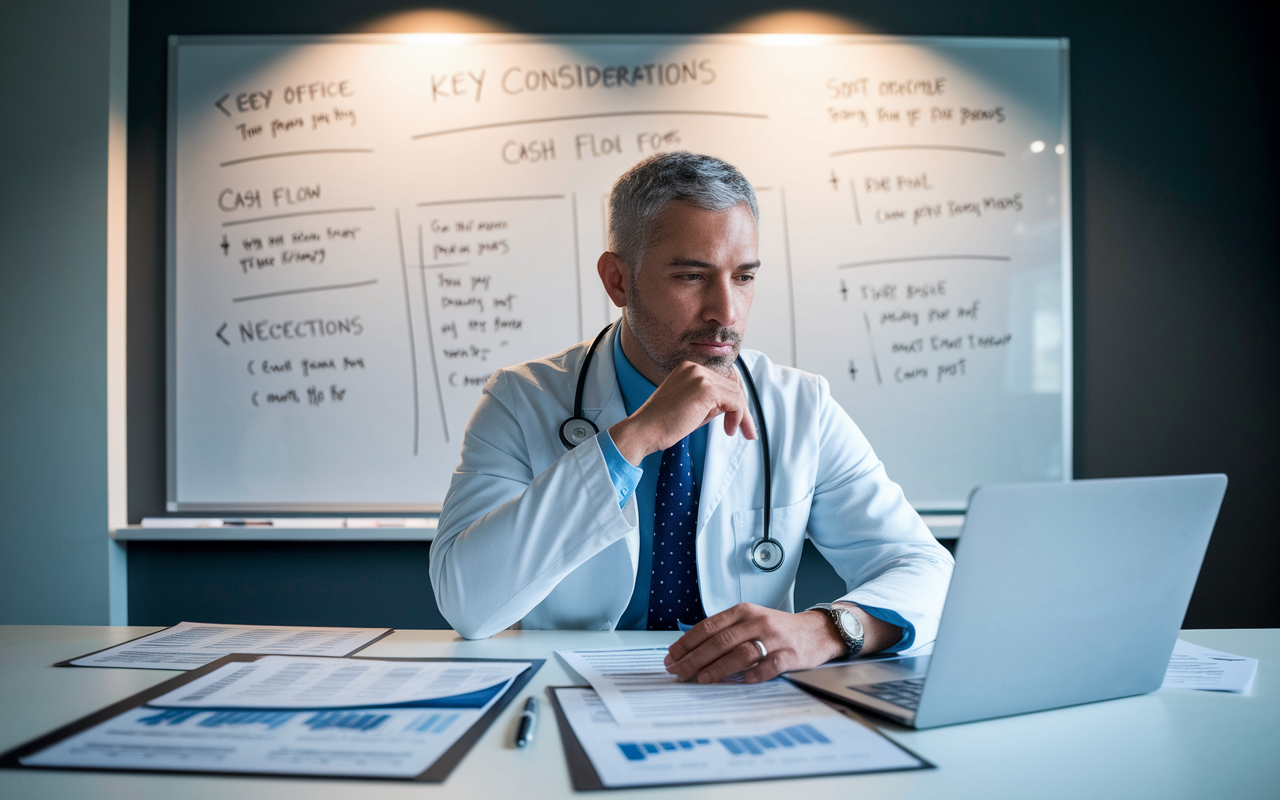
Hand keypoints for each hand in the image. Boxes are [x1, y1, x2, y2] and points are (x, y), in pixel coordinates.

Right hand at [609, 361, 757, 464]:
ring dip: (742, 415)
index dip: (735, 398)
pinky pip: (735, 402)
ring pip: (737, 393)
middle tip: (746, 430)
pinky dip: (738, 417)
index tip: (738, 418)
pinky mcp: (706, 390)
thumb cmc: (663, 423)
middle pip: (733, 384)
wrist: (644, 431)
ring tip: (737, 432)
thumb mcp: (692, 406)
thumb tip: (732, 405)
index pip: (723, 379)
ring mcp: (701, 377)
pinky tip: (730, 430)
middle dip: (742, 408)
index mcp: (689, 368)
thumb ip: (711, 401)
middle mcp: (695, 367)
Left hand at [663, 604, 845, 683]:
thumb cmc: (777, 629)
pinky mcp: (789, 654)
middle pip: (720, 641)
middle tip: (679, 672)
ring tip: (701, 679)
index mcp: (743, 611)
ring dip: (718, 668)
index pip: (708, 626)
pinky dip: (755, 674)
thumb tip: (690, 651)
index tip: (672, 657)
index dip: (687, 643)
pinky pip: (769, 665)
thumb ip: (724, 631)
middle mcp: (756, 621)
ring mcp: (774, 638)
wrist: (816, 631)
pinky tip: (742, 682)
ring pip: (741, 652)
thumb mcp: (749, 620)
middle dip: (695, 659)